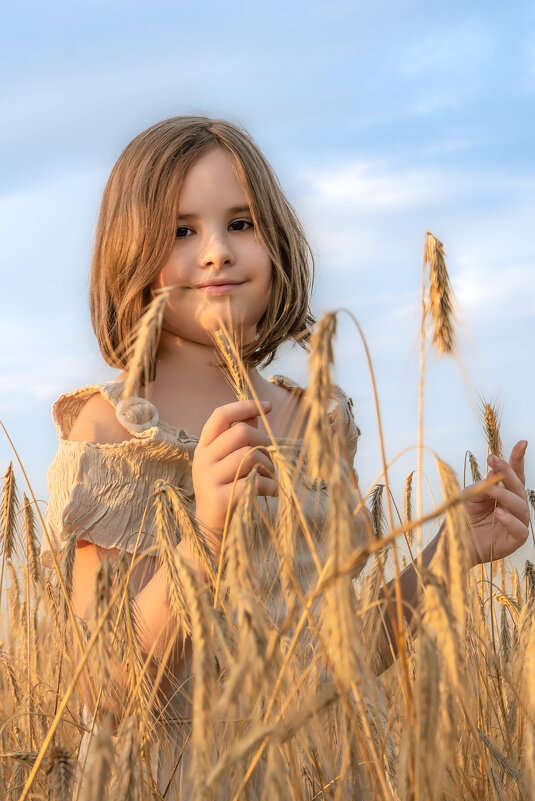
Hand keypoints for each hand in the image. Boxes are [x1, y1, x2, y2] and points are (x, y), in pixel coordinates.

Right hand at [192, 399, 278, 541]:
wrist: (211, 532)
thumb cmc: (225, 490)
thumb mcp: (227, 461)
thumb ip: (240, 436)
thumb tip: (257, 410)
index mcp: (203, 447)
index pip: (220, 415)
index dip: (244, 406)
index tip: (267, 406)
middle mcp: (202, 460)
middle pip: (241, 433)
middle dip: (264, 443)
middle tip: (270, 459)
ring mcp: (209, 480)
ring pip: (251, 456)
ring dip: (269, 467)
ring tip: (270, 478)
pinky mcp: (220, 499)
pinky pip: (255, 482)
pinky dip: (271, 486)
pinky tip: (272, 492)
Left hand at [462, 441, 529, 566]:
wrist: (455, 540)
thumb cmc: (463, 516)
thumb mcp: (469, 495)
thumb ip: (482, 486)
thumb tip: (494, 473)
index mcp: (505, 491)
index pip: (515, 473)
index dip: (518, 458)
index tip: (522, 443)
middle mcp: (514, 504)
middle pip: (517, 486)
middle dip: (506, 472)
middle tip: (493, 461)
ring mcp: (517, 521)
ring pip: (520, 505)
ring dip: (505, 495)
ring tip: (490, 490)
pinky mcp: (515, 538)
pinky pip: (520, 528)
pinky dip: (510, 520)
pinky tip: (499, 513)